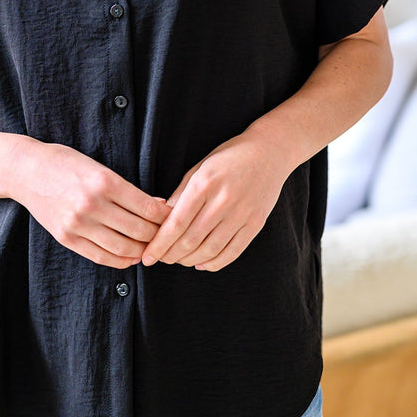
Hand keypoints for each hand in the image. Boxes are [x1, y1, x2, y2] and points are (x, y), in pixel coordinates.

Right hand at [11, 140, 169, 269]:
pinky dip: (121, 260)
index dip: (166, 216)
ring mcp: (78, 224)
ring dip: (142, 250)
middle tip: (167, 235)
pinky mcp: (67, 238)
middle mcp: (92, 204)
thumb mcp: (98, 166)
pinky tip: (131, 256)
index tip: (174, 218)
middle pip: (139, 230)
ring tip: (150, 247)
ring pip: (123, 248)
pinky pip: (101, 257)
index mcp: (105, 181)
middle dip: (158, 235)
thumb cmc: (65, 163)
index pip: (148, 207)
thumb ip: (126, 189)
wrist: (25, 170)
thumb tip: (159, 206)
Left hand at [141, 131, 290, 271]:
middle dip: (171, 255)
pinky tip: (201, 264)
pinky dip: (214, 263)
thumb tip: (161, 221)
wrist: (269, 153)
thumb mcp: (199, 168)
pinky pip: (232, 252)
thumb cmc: (228, 158)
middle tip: (160, 259)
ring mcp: (242, 214)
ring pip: (210, 250)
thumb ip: (180, 194)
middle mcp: (223, 201)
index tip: (147, 256)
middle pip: (191, 240)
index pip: (176, 223)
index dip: (159, 244)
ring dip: (190, 261)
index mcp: (204, 184)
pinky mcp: (256, 224)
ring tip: (179, 261)